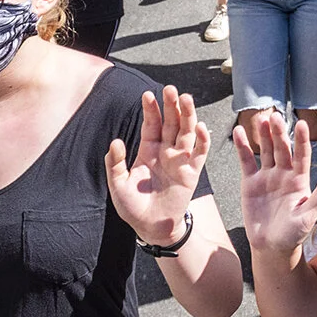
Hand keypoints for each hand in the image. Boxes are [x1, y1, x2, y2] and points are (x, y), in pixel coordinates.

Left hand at [105, 87, 210, 245]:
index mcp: (148, 150)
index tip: (147, 94)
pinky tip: (201, 127)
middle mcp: (165, 151)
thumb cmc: (133, 207)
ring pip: (186, 132)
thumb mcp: (118, 184)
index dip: (151, 109)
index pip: (151, 124)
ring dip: (188, 115)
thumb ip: (114, 163)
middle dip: (171, 106)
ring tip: (186, 99)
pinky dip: (202, 140)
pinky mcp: (192, 172)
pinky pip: (199, 153)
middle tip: (171, 89)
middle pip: (171, 123)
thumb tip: (115, 141)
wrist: (152, 227)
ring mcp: (180, 160)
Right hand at [234, 111, 316, 260]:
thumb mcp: (308, 216)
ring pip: (265, 150)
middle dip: (278, 133)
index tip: (301, 124)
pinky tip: (239, 131)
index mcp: (300, 180)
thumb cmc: (294, 234)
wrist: (272, 246)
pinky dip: (242, 146)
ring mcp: (267, 176)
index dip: (301, 140)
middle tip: (275, 116)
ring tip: (260, 118)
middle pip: (282, 149)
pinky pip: (246, 160)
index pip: (302, 155)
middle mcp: (284, 173)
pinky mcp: (251, 182)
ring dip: (263, 135)